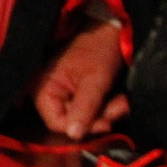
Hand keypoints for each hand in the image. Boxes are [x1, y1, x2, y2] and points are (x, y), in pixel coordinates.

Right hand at [31, 19, 130, 139]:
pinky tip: (119, 99)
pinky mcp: (75, 91)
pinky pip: (89, 108)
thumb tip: (73, 136)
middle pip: (71, 120)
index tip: (107, 123)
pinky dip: (106, 107)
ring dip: (106, 112)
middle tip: (120, 108)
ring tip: (123, 101)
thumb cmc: (99, 50)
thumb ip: (84, 109)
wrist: (111, 30)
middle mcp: (48, 90)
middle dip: (99, 117)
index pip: (55, 122)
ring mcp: (62, 91)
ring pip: (83, 116)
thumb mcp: (94, 81)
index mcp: (43, 86)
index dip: (81, 127)